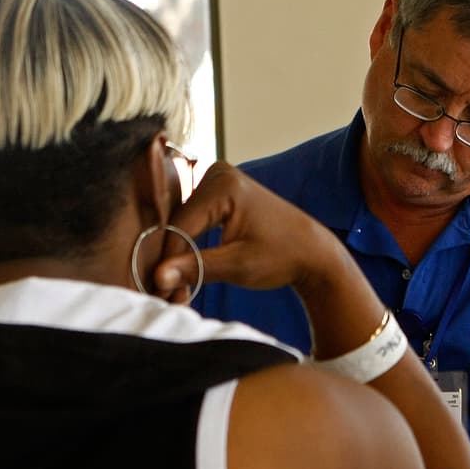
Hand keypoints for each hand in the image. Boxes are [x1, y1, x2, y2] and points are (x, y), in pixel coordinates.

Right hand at [152, 161, 339, 298]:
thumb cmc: (283, 256)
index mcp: (223, 186)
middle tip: (168, 295)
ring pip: (182, 223)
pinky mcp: (219, 190)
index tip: (161, 291)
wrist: (311, 251)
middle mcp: (218, 174)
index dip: (168, 261)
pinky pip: (193, 218)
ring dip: (178, 254)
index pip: (180, 225)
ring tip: (176, 288)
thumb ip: (197, 268)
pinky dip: (189, 244)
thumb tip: (158, 276)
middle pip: (178, 222)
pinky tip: (186, 270)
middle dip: (173, 259)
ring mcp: (218, 179)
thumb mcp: (238, 266)